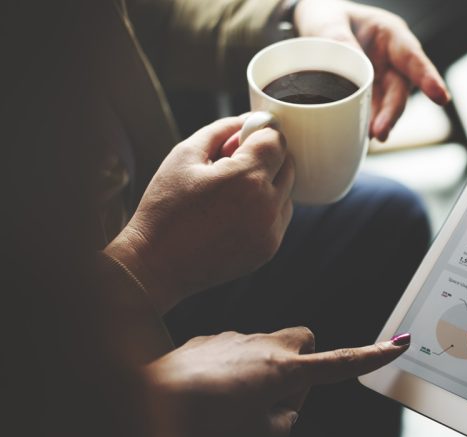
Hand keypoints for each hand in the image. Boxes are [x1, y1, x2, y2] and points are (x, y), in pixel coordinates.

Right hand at [104, 116, 293, 313]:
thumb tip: (247, 120)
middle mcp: (267, 205)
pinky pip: (280, 217)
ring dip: (269, 183)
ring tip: (231, 191)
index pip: (277, 140)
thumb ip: (221, 130)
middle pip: (288, 164)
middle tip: (233, 162)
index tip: (242, 138)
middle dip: (266, 157)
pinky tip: (235, 211)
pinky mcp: (269, 249)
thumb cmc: (165, 208)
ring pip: (287, 191)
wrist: (157, 264)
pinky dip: (266, 208)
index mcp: (247, 178)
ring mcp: (271, 231)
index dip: (260, 133)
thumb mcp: (185, 155)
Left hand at [149, 328, 410, 436]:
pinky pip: (239, 350)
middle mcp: (267, 345)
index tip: (399, 343)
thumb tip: (285, 402)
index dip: (371, 356)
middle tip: (279, 397)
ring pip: (270, 348)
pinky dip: (236, 368)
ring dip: (265, 371)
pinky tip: (211, 390)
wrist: (150, 397)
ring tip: (233, 402)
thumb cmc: (207, 420)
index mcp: (285, 370)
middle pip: (305, 341)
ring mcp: (239, 337)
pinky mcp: (213, 337)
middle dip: (303, 363)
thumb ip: (286, 417)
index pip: (340, 363)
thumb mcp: (260, 434)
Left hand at [294, 0, 450, 140]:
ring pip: (387, 105)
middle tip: (380, 131)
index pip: (412, 57)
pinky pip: (371, 112)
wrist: (316, 28)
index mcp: (390, 35)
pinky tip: (358, 134)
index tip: (440, 97)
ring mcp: (381, 81)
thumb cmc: (328, 17)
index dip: (427, 78)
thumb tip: (352, 69)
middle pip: (399, 90)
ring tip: (368, 137)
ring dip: (380, 123)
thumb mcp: (329, 21)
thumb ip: (339, 40)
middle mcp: (392, 61)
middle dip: (392, 112)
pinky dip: (365, 124)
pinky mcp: (369, 96)